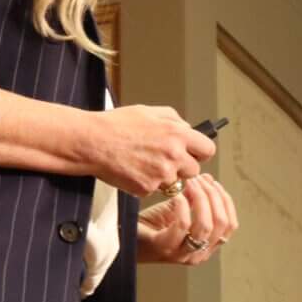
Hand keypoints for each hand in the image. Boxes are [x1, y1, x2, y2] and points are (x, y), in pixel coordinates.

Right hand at [89, 103, 215, 200]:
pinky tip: (134, 169)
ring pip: (174, 182)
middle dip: (183, 166)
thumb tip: (187, 129)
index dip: (200, 151)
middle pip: (194, 170)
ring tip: (145, 162)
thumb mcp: (149, 111)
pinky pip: (155, 189)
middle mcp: (173, 156)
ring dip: (165, 176)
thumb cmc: (117, 125)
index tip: (194, 152)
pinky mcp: (147, 189)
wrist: (93, 142)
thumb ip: (174, 120)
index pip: (208, 149)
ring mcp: (161, 175)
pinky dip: (147, 182)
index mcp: (177, 134)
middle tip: (165, 159)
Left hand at [137, 172, 237, 265]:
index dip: (225, 201)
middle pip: (221, 224)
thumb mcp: (179, 208)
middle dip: (213, 196)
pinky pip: (183, 226)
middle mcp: (199, 254)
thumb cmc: (151, 224)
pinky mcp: (165, 249)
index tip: (213, 183)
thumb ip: (196, 197)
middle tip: (198, 179)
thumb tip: (209, 179)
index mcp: (206, 245)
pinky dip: (183, 207)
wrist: (125, 236)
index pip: (230, 225)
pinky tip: (176, 195)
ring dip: (201, 199)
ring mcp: (182, 254)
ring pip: (206, 226)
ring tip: (190, 183)